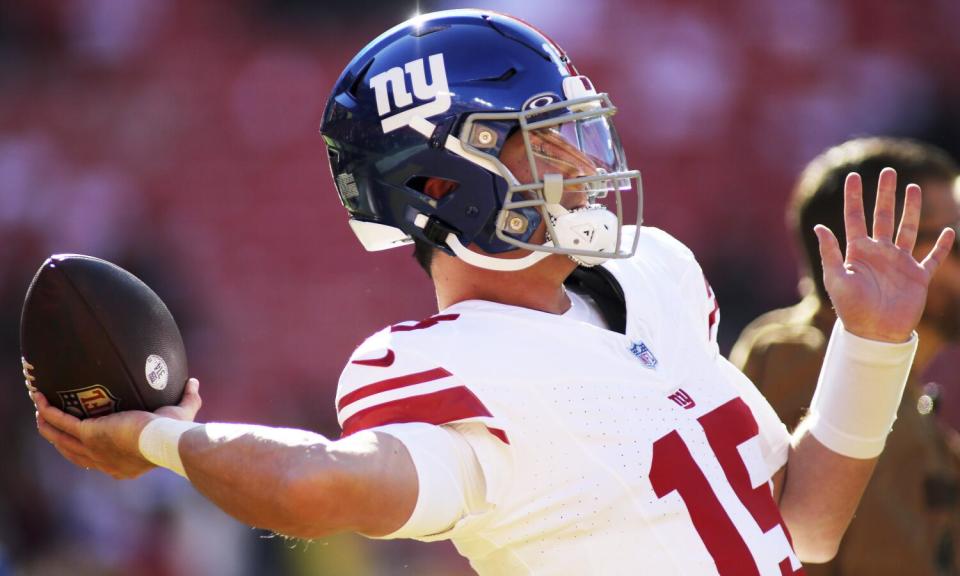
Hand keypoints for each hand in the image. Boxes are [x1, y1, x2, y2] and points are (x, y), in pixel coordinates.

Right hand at [33, 378, 201, 478]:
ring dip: (48, 425)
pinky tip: (42, 400)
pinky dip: (50, 412)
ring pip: (62, 439)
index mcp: (122, 465)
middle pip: (73, 452)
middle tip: (50, 423)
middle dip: (59, 438)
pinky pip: (63, 422)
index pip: (98, 461)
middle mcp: (104, 462)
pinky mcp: (90, 434)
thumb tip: (193, 382)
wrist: (166, 441)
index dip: (86, 452)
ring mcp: (94, 450)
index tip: (82, 440)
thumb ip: (189, 399)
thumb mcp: (181, 415)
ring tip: (40, 412)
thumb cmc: (176, 433)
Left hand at [815, 168, 955, 341]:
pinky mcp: (917, 276)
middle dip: (885, 194)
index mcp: (857, 251)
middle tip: (887, 171)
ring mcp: (899, 263)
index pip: (855, 217)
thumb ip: (829, 253)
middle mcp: (879, 253)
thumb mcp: (835, 279)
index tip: (853, 176)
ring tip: (913, 187)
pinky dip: (942, 245)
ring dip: (911, 209)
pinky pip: (932, 257)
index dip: (854, 197)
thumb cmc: (851, 308)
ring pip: (908, 229)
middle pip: (883, 216)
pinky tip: (948, 230)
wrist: (874, 333)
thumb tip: (819, 227)